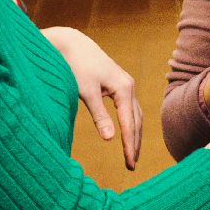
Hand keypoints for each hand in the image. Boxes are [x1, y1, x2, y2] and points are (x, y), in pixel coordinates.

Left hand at [43, 27, 142, 169]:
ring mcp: (126, 84)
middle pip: (137, 120)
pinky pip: (130, 108)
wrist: (71, 43)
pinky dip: (130, 123)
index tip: (129, 164)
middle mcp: (129, 86)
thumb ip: (99, 116)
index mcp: (124, 88)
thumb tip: (110, 139)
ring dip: (134, 134)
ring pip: (136, 114)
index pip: (130, 124)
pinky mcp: (119, 84)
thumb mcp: (86, 92)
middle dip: (135, 143)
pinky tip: (126, 133)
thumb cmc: (76, 66)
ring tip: (131, 154)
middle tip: (131, 166)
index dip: (129, 145)